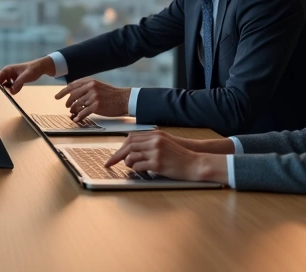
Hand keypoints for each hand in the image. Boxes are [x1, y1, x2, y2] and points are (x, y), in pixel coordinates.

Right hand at [0, 57, 55, 94]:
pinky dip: (14, 89)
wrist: (39, 68)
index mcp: (8, 69)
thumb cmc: (32, 69)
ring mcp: (11, 78)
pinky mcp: (14, 81)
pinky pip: (11, 88)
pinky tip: (20, 86)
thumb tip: (12, 91)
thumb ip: (18, 83)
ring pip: (6, 86)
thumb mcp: (26, 76)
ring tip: (19, 85)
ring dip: (10, 88)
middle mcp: (8, 73)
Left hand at [55, 78, 130, 120]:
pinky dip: (78, 116)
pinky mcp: (96, 106)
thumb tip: (75, 95)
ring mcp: (93, 96)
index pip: (72, 85)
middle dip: (68, 102)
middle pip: (73, 95)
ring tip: (73, 113)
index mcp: (90, 81)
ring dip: (73, 110)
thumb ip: (87, 88)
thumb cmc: (112, 94)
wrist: (125, 99)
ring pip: (77, 104)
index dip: (63, 91)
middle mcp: (91, 87)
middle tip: (66, 106)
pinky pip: (83, 112)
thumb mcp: (99, 86)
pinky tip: (76, 119)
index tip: (57, 97)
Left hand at [105, 131, 226, 183]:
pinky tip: (140, 171)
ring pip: (131, 156)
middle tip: (109, 163)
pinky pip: (139, 166)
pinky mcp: (157, 164)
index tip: (115, 154)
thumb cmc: (180, 155)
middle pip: (128, 146)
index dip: (121, 146)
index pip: (131, 138)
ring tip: (131, 167)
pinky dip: (136, 169)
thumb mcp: (165, 143)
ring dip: (128, 163)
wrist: (195, 163)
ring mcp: (156, 152)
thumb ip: (151, 143)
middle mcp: (154, 141)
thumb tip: (132, 149)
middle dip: (117, 155)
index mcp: (156, 135)